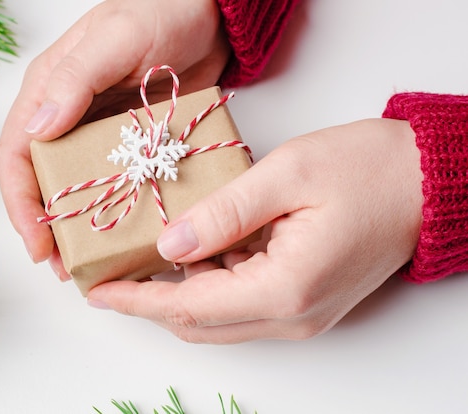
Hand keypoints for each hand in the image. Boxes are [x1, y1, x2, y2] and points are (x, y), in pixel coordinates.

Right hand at [0, 0, 230, 270]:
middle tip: (62, 267)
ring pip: (77, 188)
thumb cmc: (161, 11)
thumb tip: (38, 129)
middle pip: (43, 181)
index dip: (20, 204)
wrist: (211, 16)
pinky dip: (113, 210)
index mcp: (49, 91)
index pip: (17, 155)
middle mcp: (68, 116)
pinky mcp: (131, 143)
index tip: (37, 244)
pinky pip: (114, 182)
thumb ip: (75, 80)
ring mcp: (100, 132)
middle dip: (46, 227)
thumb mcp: (115, 39)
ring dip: (77, 227)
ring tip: (90, 263)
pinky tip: (124, 234)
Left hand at [87, 119, 423, 342]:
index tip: (97, 290)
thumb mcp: (286, 174)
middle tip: (110, 274)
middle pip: (198, 323)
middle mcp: (291, 315)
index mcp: (284, 287)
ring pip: (217, 318)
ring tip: (143, 256)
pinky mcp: (304, 302)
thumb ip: (223, 213)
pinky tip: (194, 251)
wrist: (425, 181)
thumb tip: (170, 242)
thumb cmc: (367, 169)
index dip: (137, 299)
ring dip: (178, 291)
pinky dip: (209, 284)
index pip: (188, 306)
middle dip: (148, 301)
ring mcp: (300, 314)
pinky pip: (241, 305)